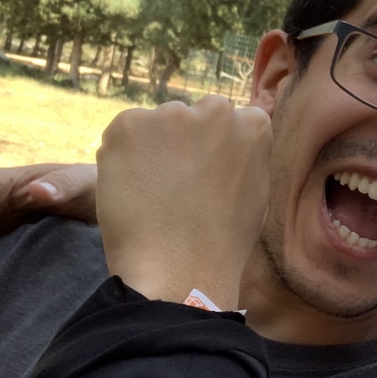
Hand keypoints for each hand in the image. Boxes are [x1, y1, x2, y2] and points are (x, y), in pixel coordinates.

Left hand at [96, 96, 271, 309]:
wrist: (180, 267)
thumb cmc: (223, 242)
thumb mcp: (255, 193)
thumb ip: (243, 158)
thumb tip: (228, 145)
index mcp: (254, 124)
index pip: (228, 121)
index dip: (211, 150)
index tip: (204, 176)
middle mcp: (216, 110)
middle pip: (190, 117)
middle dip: (181, 142)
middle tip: (173, 185)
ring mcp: (172, 114)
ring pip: (154, 126)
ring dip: (150, 150)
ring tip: (150, 194)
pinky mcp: (130, 124)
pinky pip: (122, 136)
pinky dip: (121, 159)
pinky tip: (131, 192)